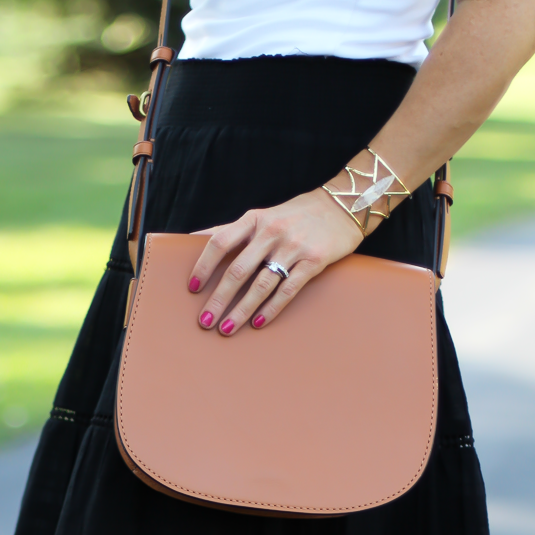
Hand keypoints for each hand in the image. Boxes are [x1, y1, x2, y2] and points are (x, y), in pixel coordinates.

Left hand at [187, 188, 363, 334]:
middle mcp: (271, 232)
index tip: (192, 288)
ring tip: (226, 329)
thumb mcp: (261, 216)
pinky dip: (271, 309)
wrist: (342, 206)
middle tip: (204, 321)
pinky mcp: (313, 261)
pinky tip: (257, 323)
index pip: (220, 242)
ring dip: (241, 310)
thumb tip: (193, 238)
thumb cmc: (293, 216)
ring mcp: (293, 247)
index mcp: (254, 219)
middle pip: (238, 270)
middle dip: (219, 299)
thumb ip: (231, 230)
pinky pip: (287, 290)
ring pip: (261, 285)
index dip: (203, 265)